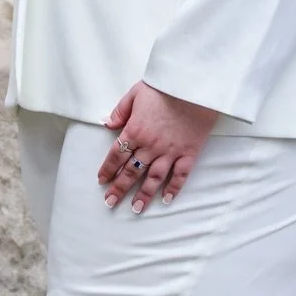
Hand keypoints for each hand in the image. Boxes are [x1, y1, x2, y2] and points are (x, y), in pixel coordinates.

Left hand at [97, 81, 218, 212]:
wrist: (194, 87)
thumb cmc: (164, 87)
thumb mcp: (135, 93)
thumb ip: (120, 111)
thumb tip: (106, 124)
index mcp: (135, 130)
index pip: (116, 155)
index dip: (108, 169)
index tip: (101, 181)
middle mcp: (150, 145)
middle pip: (131, 171)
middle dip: (119, 188)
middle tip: (110, 203)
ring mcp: (170, 151)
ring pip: (154, 178)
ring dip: (143, 194)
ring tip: (136, 208)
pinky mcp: (189, 152)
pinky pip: (180, 175)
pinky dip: (174, 188)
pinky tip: (166, 199)